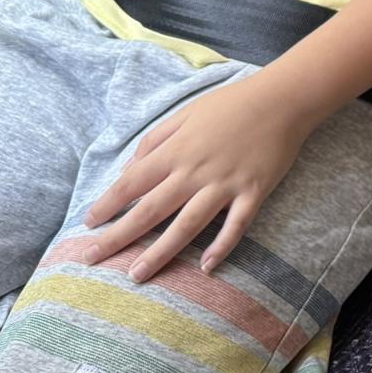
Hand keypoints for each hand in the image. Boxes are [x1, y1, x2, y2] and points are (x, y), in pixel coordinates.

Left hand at [81, 74, 311, 280]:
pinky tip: (206, 267)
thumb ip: (155, 139)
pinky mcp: (253, 192)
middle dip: (118, 237)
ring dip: (159, 253)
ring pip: (186, 226)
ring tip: (136, 275)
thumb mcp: (186, 112)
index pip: (131, 183)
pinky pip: (235, 226)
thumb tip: (129, 167)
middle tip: (92, 259)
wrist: (283, 98)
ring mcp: (225, 184)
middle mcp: (195, 171)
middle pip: (150, 211)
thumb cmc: (232, 103)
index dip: (107, 204)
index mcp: (176, 150)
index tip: (88, 224)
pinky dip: (221, 247)